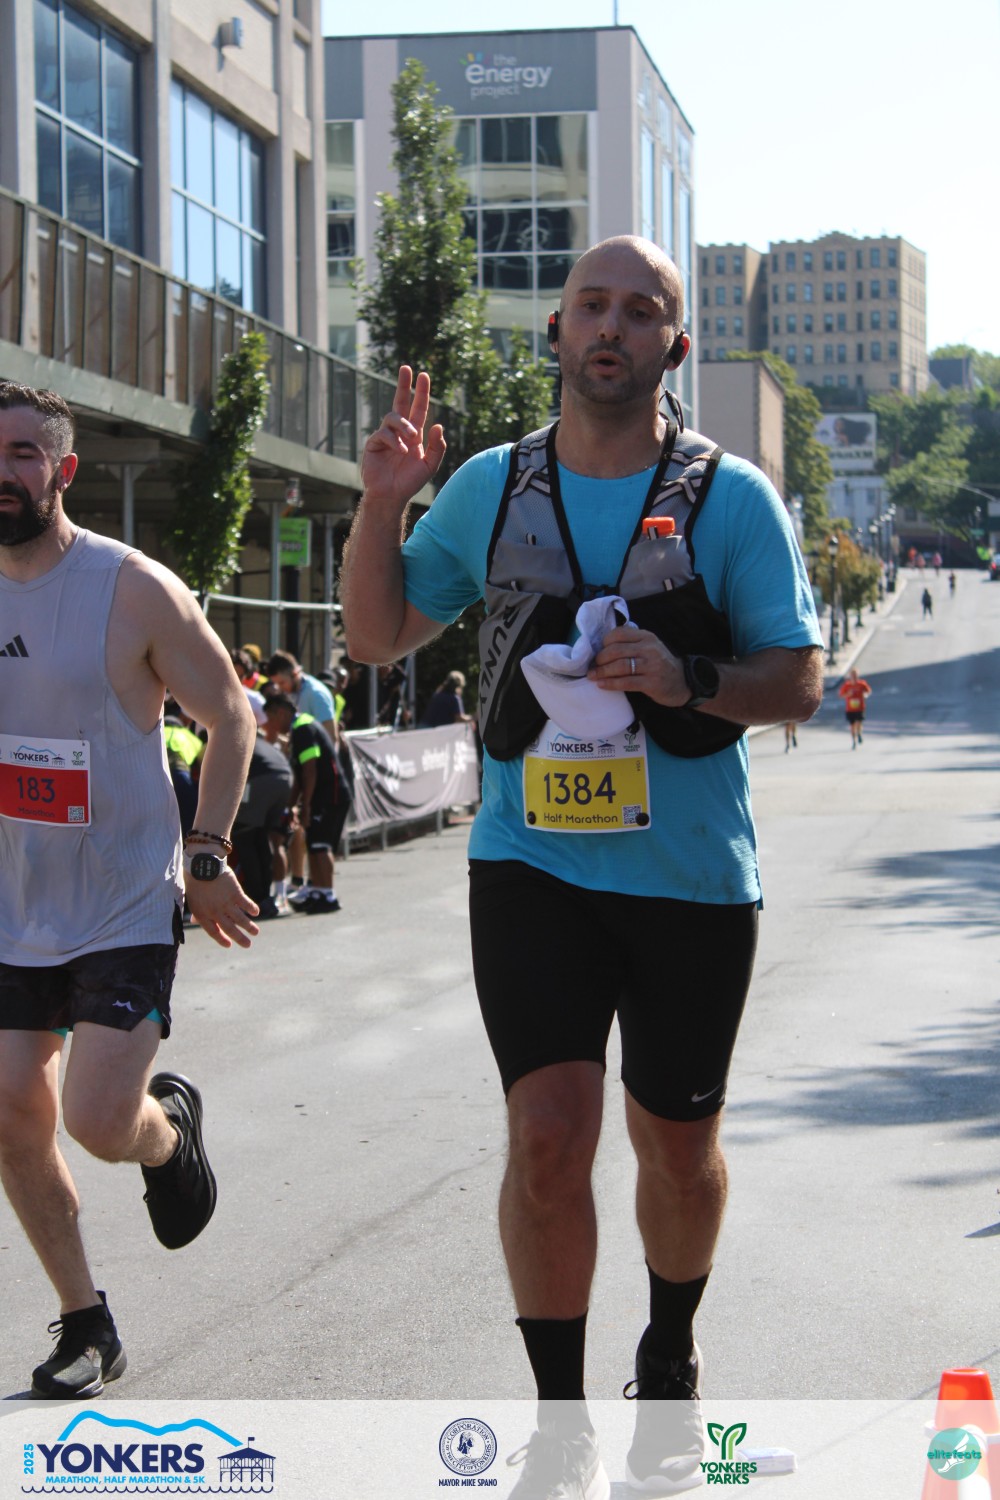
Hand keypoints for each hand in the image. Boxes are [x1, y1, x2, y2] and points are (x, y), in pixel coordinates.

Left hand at [184, 866, 258, 948]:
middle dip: (240, 938)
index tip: (229, 945)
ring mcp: (226, 903)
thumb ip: (196, 912)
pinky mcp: (236, 893)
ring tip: (256, 932)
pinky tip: (256, 913)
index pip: (214, 932)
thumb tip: (195, 920)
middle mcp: (215, 912)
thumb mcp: (192, 899)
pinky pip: (246, 904)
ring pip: (241, 919)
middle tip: (248, 945)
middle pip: (230, 929)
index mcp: (202, 915)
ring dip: (249, 927)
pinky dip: (252, 909)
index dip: (221, 939)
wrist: (203, 865)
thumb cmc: (194, 882)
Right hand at [360, 366, 446, 505]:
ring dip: (405, 425)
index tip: (423, 375)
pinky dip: (394, 441)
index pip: (418, 409)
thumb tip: (438, 425)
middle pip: (400, 402)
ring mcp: (385, 436)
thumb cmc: (410, 481)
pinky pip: (383, 434)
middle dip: (403, 385)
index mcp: (414, 435)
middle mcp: (399, 432)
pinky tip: (401, 451)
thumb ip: (437, 447)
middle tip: (406, 368)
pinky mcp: (374, 444)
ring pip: (393, 418)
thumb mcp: (429, 465)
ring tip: (413, 438)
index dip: (421, 393)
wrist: (391, 495)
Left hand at [588, 626, 688, 706]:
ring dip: (602, 671)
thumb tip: (602, 647)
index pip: (619, 633)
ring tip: (593, 676)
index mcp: (646, 636)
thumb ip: (632, 643)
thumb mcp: (649, 647)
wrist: (682, 682)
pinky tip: (602, 685)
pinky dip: (611, 683)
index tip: (598, 652)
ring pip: (620, 666)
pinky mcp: (652, 683)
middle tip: (593, 666)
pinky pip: (626, 682)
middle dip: (600, 659)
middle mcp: (649, 648)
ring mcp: (652, 666)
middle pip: (616, 650)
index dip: (604, 643)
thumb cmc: (659, 665)